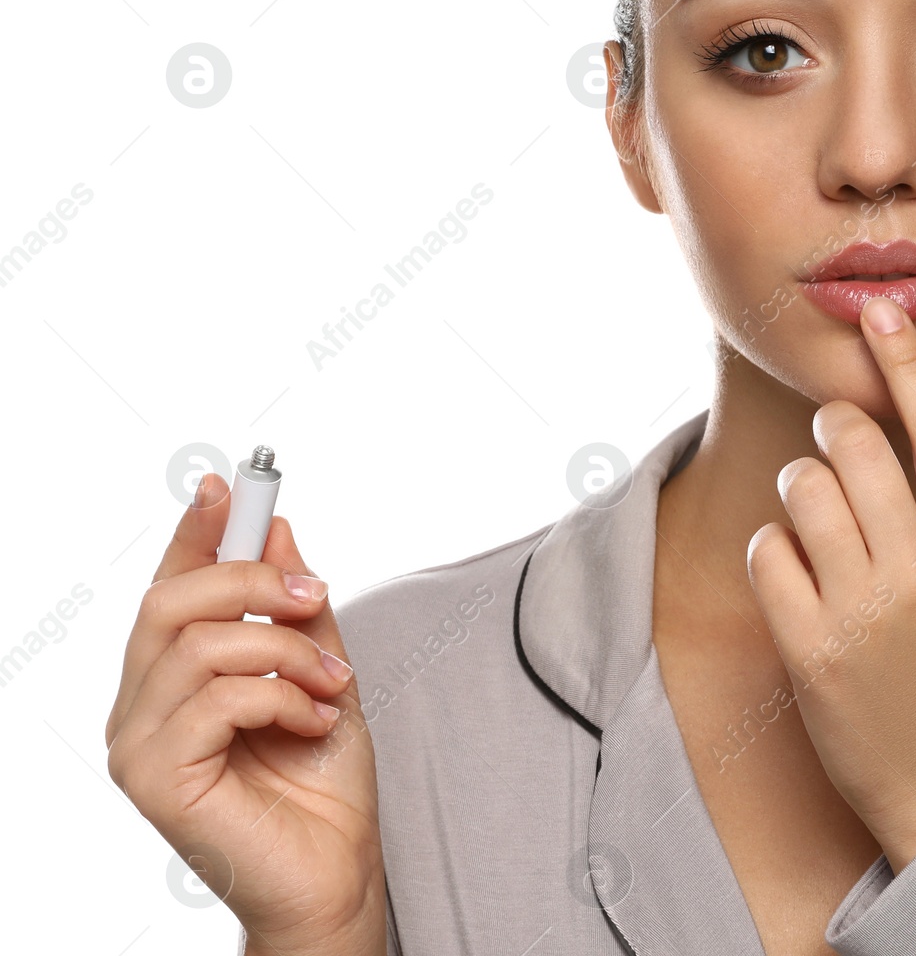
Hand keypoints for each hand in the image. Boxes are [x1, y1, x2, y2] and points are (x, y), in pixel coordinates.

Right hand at [106, 474, 385, 955]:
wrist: (335, 871)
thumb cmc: (322, 782)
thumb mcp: (323, 668)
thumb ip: (295, 606)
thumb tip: (275, 527)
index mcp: (173, 676)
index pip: (169, 587)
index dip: (195, 532)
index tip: (228, 485)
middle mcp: (141, 705)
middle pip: (170, 602)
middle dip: (254, 580)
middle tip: (317, 596)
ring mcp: (139, 743)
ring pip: (200, 644)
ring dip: (287, 649)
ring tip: (331, 681)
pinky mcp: (154, 777)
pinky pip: (215, 698)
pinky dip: (281, 694)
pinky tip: (312, 718)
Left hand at [746, 294, 915, 873]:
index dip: (907, 362)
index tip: (879, 313)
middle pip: (855, 444)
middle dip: (836, 428)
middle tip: (839, 443)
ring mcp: (862, 611)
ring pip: (802, 489)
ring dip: (801, 488)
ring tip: (817, 517)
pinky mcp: (809, 649)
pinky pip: (767, 553)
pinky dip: (772, 550)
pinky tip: (797, 573)